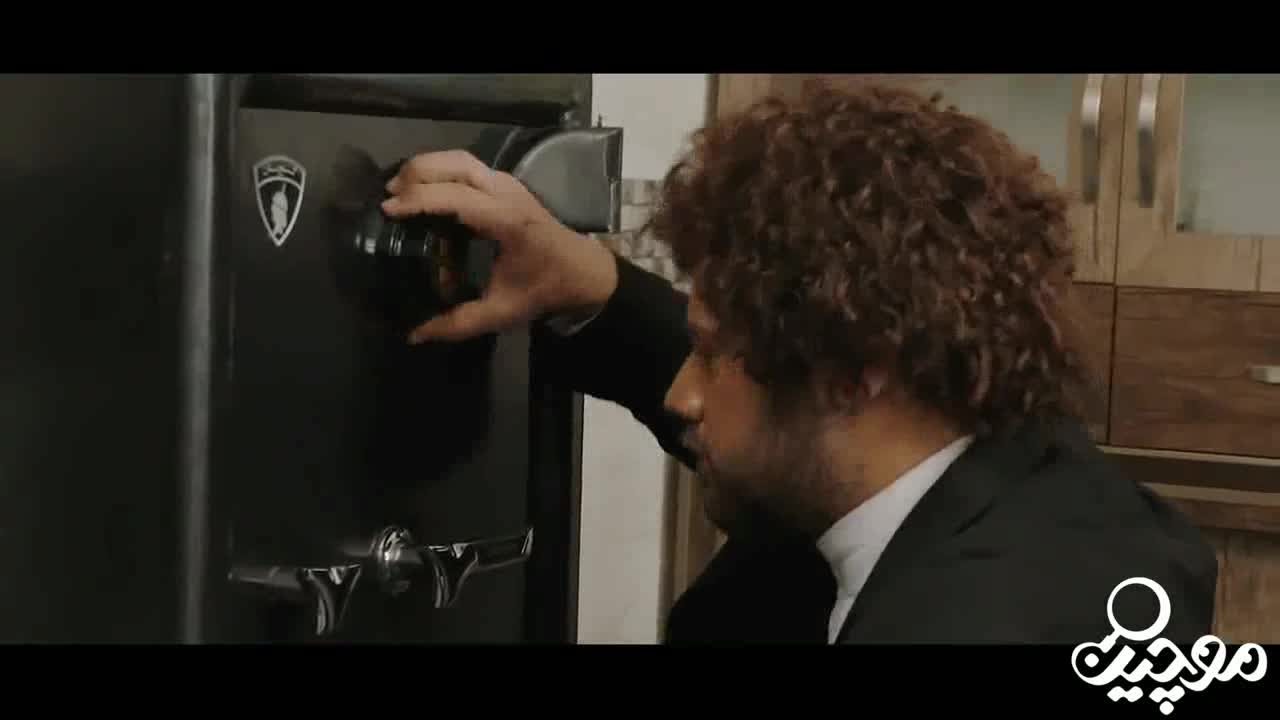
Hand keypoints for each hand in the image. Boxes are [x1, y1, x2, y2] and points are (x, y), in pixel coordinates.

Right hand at [382, 150, 618, 343]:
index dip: (420, 200)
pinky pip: (468, 167)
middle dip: (418, 173)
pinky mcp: (507, 184)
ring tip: (401, 188)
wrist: (584, 272)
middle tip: (390, 195)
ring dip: (429, 167)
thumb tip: (415, 335)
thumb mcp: (503, 312)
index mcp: (508, 221)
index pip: (457, 198)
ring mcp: (509, 184)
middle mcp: (508, 193)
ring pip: (462, 160)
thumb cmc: (546, 289)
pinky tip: (426, 192)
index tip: (389, 209)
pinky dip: (443, 172)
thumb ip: (458, 323)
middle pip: (457, 165)